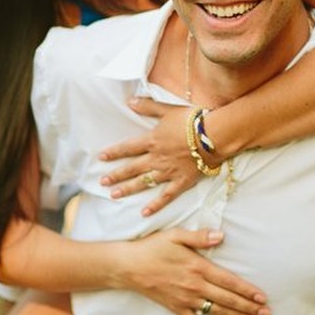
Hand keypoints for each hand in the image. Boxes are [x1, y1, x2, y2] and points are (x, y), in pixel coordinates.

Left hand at [99, 98, 207, 216]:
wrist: (214, 135)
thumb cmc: (193, 120)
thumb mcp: (168, 109)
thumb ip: (148, 106)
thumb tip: (129, 101)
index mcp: (152, 141)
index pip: (128, 148)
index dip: (113, 152)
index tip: (101, 158)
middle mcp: (156, 158)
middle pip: (132, 168)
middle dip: (116, 175)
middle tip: (102, 183)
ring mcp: (168, 171)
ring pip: (144, 182)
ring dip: (128, 189)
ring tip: (114, 195)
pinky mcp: (182, 181)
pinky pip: (166, 195)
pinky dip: (155, 205)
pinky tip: (145, 213)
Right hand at [116, 227, 269, 314]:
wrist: (128, 266)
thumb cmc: (152, 248)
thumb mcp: (176, 236)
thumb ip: (199, 237)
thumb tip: (221, 236)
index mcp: (198, 267)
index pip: (229, 281)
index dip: (247, 290)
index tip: (262, 297)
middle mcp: (195, 286)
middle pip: (227, 299)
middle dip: (249, 307)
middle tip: (267, 313)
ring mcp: (186, 300)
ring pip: (216, 311)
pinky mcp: (176, 308)